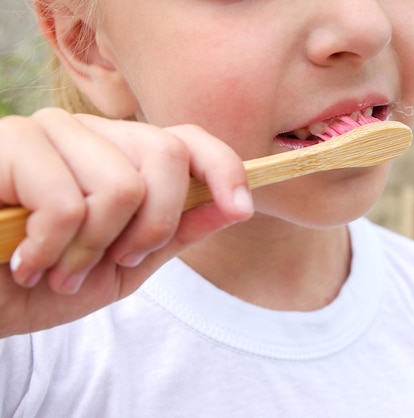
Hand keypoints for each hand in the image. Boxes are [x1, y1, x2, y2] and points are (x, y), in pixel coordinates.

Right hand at [0, 109, 252, 336]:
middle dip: (153, 226)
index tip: (242, 207)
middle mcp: (90, 133)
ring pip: (122, 185)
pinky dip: (52, 250)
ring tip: (59, 270)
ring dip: (94, 250)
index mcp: (121, 156)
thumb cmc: (48, 282)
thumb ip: (177, 232)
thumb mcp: (127, 266)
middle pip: (166, 154)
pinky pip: (68, 202)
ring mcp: (48, 132)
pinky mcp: (10, 144)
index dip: (224, 167)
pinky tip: (26, 262)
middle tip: (116, 260)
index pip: (186, 138)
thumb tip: (236, 206)